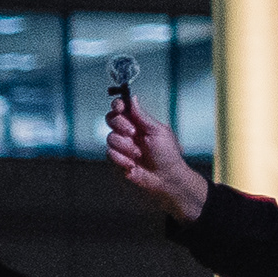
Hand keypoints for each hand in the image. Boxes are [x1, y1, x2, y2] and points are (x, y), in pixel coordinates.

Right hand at [104, 95, 210, 222]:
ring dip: (125, 146)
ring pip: (110, 137)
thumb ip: (142, 116)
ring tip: (139, 154)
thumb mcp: (158, 131)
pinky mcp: (117, 159)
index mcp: (138, 122)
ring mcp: (121, 145)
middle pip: (111, 119)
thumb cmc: (167, 155)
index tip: (120, 108)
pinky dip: (121, 159)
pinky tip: (133, 164)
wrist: (165, 178)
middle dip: (121, 125)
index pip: (122, 107)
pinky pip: (110, 153)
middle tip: (133, 133)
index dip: (118, 105)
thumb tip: (133, 98)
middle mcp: (127, 131)